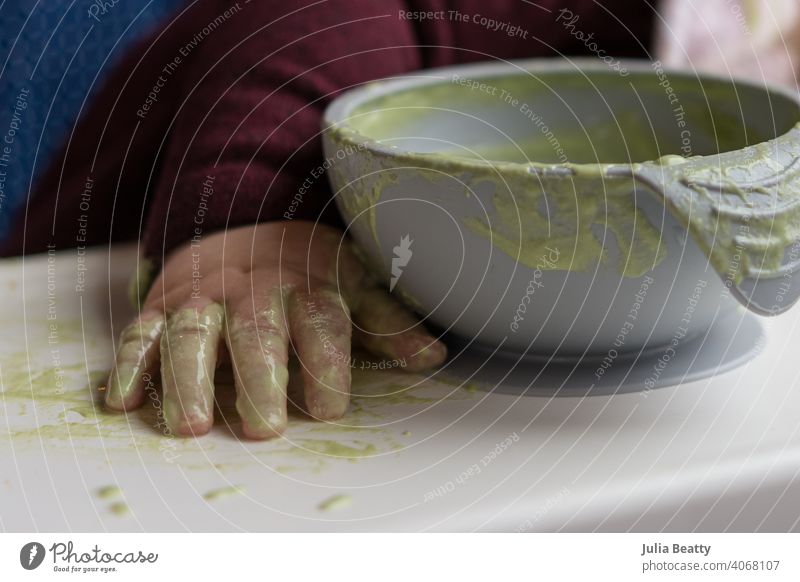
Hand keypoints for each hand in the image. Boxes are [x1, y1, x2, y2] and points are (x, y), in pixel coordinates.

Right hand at [104, 221, 445, 438]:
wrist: (245, 221)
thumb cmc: (308, 269)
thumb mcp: (353, 285)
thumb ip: (388, 323)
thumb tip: (435, 357)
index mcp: (307, 283)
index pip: (320, 323)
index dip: (326, 364)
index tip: (329, 407)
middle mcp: (253, 289)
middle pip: (256, 331)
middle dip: (259, 378)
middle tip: (264, 428)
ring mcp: (203, 295)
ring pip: (192, 333)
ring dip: (189, 379)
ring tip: (192, 426)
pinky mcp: (162, 304)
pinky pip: (140, 332)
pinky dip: (129, 364)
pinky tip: (121, 401)